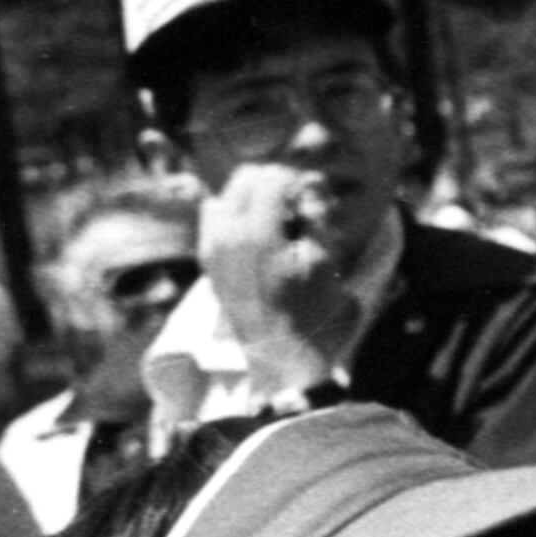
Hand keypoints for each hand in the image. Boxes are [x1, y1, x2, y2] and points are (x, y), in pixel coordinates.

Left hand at [198, 164, 365, 393]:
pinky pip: (214, 217)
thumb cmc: (316, 314)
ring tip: (282, 216)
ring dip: (254, 195)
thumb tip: (312, 185)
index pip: (274, 177)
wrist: (284, 359)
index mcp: (259, 236)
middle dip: (276, 180)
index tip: (319, 190)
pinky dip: (236, 212)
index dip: (301, 177)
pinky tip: (260, 231)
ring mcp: (212, 249)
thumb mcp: (327, 263)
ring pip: (227, 194)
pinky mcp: (208, 261)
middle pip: (246, 178)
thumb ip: (319, 216)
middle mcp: (226, 237)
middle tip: (302, 200)